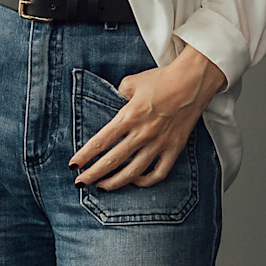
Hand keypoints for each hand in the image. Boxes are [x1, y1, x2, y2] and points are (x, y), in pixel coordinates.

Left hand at [70, 46, 226, 189]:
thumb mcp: (132, 82)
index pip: (101, 141)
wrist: (193, 81)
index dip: (85, 156)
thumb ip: (117, 94)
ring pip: (133, 172)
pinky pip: (158, 173)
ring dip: (115, 182)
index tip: (73, 165)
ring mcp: (159, 144)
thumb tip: (112, 102)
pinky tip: (135, 180)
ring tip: (103, 186)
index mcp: (129, 116)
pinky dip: (145, 181)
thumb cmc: (162, 79)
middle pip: (113, 160)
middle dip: (93, 174)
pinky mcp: (174, 149)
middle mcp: (143, 133)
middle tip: (81, 183)